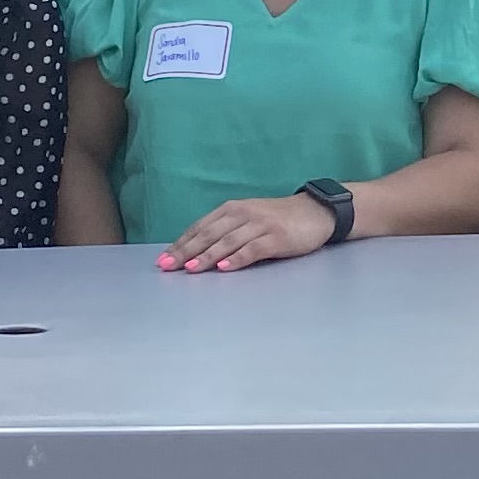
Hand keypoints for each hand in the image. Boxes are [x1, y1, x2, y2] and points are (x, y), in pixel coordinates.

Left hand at [159, 189, 341, 272]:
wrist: (315, 212)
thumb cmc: (278, 219)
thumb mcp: (248, 219)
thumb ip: (226, 231)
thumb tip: (196, 251)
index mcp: (232, 209)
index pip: (200, 227)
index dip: (180, 243)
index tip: (163, 258)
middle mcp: (243, 214)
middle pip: (208, 234)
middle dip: (185, 251)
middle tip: (167, 266)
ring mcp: (260, 225)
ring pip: (227, 242)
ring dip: (206, 256)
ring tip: (190, 268)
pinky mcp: (277, 237)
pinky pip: (253, 249)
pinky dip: (237, 259)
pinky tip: (224, 268)